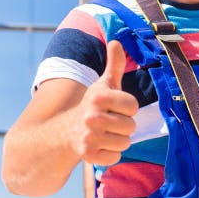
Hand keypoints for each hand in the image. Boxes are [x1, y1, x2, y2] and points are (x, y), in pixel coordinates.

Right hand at [69, 40, 137, 164]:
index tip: (114, 108)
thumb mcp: (104, 84)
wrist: (66, 131)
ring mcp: (89, 136)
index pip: (133, 106)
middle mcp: (92, 116)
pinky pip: (115, 157)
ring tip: (104, 134)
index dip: (127, 109)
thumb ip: (114, 64)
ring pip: (125, 143)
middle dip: (123, 126)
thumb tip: (117, 40)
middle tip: (108, 122)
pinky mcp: (87, 155)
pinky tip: (99, 146)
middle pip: (131, 126)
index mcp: (99, 96)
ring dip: (117, 140)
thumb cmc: (94, 105)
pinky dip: (109, 154)